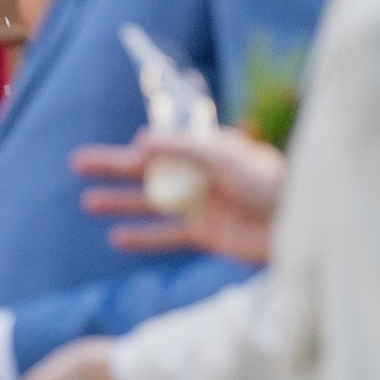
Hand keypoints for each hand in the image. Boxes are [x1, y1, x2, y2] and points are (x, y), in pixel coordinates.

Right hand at [70, 127, 283, 263]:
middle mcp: (200, 175)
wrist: (302, 227)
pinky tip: (117, 237)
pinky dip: (143, 237)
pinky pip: (167, 236)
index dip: (143, 146)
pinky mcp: (207, 236)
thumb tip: (138, 142)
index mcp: (206, 149)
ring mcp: (202, 206)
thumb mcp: (223, 157)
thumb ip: (180, 148)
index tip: (133, 151)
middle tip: (77, 163)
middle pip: (147, 170)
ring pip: (150, 203)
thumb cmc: (269, 183)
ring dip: (120, 201)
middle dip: (112, 167)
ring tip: (87, 202)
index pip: (164, 143)